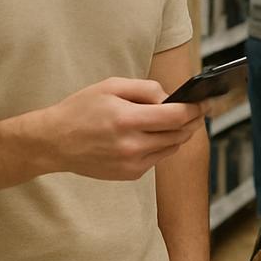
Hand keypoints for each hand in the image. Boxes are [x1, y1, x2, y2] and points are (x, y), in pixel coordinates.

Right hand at [32, 78, 204, 181]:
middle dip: (193, 121)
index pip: (176, 116)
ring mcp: (132, 163)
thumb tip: (171, 97)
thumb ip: (145, 89)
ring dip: (179, 134)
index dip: (196, 109)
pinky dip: (162, 146)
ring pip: (172, 147)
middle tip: (198, 111)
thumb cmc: (81, 109)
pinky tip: (154, 135)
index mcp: (127, 119)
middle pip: (179, 134)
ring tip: (178, 121)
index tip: (206, 102)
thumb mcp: (111, 86)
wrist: (54, 142)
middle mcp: (132, 145)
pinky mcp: (130, 174)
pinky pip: (158, 158)